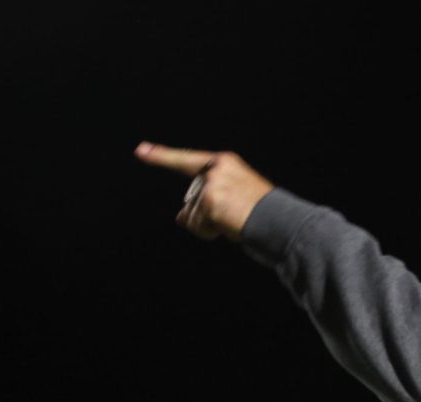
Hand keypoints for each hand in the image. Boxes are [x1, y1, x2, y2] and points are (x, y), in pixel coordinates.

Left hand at [134, 142, 273, 240]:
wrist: (281, 222)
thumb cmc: (263, 214)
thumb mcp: (233, 201)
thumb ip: (206, 203)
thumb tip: (180, 218)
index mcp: (225, 162)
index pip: (187, 159)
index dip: (162, 156)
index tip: (140, 151)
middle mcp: (216, 169)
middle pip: (191, 198)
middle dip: (202, 214)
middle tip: (231, 217)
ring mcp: (212, 184)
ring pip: (192, 214)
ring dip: (208, 226)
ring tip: (234, 222)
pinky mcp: (210, 201)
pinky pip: (196, 225)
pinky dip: (209, 232)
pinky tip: (228, 228)